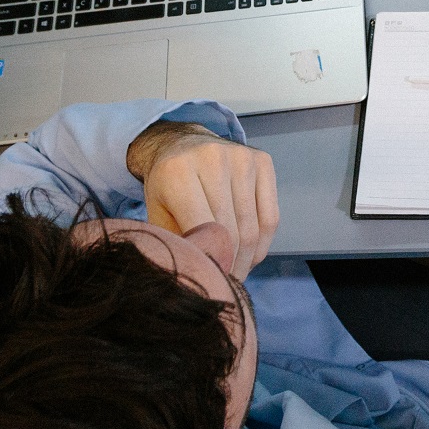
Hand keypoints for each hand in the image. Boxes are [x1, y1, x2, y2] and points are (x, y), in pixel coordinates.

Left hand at [126, 121, 278, 279]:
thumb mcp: (158, 214)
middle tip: (225, 285)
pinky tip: (250, 255)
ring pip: (253, 228)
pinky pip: (270, 217)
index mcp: (178, 173)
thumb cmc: (168, 187)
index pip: (204, 230)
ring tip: (237, 273)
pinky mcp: (262, 162)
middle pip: (232, 232)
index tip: (211, 283)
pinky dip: (262, 244)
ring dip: (247, 260)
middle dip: (231, 266)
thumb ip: (176, 242)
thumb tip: (199, 277)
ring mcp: (241, 158)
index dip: (211, 262)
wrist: (181, 144)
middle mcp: (212, 159)